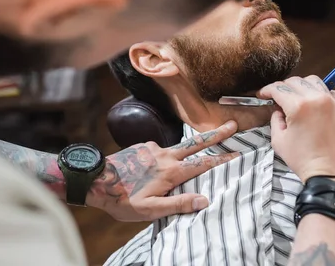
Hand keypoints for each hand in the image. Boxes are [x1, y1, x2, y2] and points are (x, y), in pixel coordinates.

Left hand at [86, 121, 238, 220]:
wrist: (95, 180)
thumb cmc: (122, 199)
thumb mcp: (150, 210)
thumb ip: (179, 204)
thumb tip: (205, 199)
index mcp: (170, 172)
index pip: (203, 164)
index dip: (222, 159)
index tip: (239, 153)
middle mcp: (165, 156)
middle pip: (196, 144)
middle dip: (216, 135)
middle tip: (232, 124)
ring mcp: (153, 149)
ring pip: (179, 146)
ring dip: (193, 144)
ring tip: (200, 146)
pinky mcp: (142, 147)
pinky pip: (161, 150)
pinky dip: (169, 154)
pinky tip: (163, 164)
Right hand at [258, 76, 334, 185]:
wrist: (332, 175)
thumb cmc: (305, 161)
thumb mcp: (279, 141)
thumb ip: (275, 120)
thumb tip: (278, 111)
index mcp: (298, 106)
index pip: (278, 88)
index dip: (267, 90)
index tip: (263, 94)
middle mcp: (316, 100)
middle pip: (295, 81)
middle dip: (283, 87)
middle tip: (277, 97)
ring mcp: (331, 103)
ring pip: (313, 81)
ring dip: (301, 86)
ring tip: (296, 98)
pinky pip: (329, 92)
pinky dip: (319, 93)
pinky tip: (313, 105)